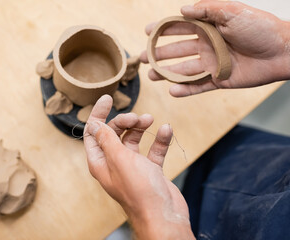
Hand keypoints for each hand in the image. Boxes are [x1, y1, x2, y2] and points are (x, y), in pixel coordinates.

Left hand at [84, 95, 194, 239]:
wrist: (164, 215)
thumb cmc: (140, 190)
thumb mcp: (119, 159)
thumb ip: (107, 139)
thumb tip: (94, 124)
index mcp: (100, 161)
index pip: (93, 133)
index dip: (98, 114)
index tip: (107, 98)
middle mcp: (114, 163)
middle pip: (114, 133)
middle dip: (124, 121)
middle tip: (138, 117)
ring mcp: (132, 166)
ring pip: (133, 139)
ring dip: (141, 127)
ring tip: (151, 120)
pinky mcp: (149, 170)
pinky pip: (152, 149)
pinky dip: (159, 139)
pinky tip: (166, 130)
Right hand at [140, 0, 289, 96]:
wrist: (283, 52)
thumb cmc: (260, 28)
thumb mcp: (233, 12)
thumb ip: (207, 10)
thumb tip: (182, 9)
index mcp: (208, 28)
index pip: (180, 28)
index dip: (162, 30)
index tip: (146, 32)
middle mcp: (207, 46)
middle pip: (177, 51)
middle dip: (158, 54)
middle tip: (141, 58)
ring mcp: (212, 64)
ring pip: (184, 70)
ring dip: (166, 73)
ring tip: (151, 75)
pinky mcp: (219, 80)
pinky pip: (198, 86)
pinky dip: (185, 90)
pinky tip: (172, 91)